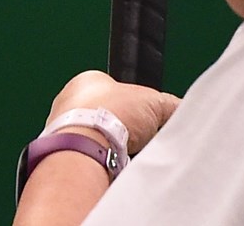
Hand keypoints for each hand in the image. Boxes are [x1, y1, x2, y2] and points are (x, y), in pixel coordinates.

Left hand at [46, 70, 180, 152]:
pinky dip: (105, 161)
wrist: (86, 147)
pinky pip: (90, 158)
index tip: (149, 116)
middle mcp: (68, 104)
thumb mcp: (156, 102)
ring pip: (99, 139)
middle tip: (142, 135)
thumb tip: (182, 113)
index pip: (118, 90)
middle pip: (110, 116)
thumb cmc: (109, 114)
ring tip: (129, 151)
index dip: (138, 104)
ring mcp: (61, 131)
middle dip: (128, 127)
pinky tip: (115, 162)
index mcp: (87, 81)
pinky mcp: (61, 156)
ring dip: (116, 145)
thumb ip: (171, 106)